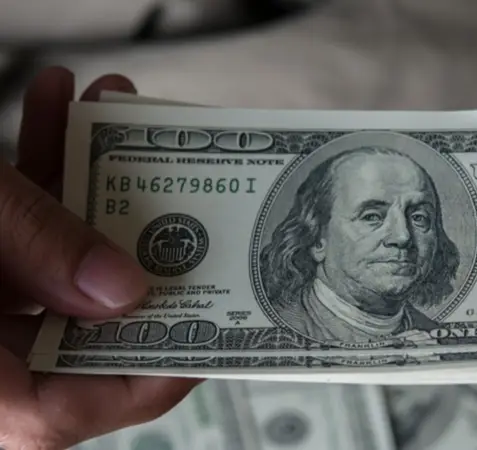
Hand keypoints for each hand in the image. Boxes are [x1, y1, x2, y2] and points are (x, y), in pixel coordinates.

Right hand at [0, 67, 200, 448]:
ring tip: (110, 109)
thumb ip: (29, 247)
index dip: (156, 364)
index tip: (219, 314)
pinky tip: (47, 101)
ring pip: (45, 262)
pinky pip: (5, 234)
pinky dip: (27, 172)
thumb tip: (124, 292)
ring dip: (82, 181)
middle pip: (79, 320)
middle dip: (130, 237)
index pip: (75, 408)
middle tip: (177, 179)